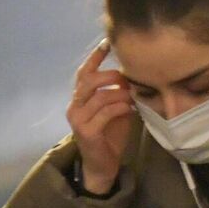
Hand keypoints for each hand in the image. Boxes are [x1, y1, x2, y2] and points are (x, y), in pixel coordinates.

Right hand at [67, 41, 133, 193]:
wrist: (103, 165)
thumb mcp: (116, 111)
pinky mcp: (85, 131)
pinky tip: (131, 109)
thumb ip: (119, 94)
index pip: (83, 73)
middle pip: (88, 81)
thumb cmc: (110, 136)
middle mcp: (74, 106)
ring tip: (133, 95)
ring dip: (120, 93)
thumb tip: (134, 77)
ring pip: (99, 96)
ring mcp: (77, 119)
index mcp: (80, 99)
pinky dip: (120, 107)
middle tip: (127, 78)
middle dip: (110, 75)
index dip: (94, 57)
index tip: (107, 43)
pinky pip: (105, 113)